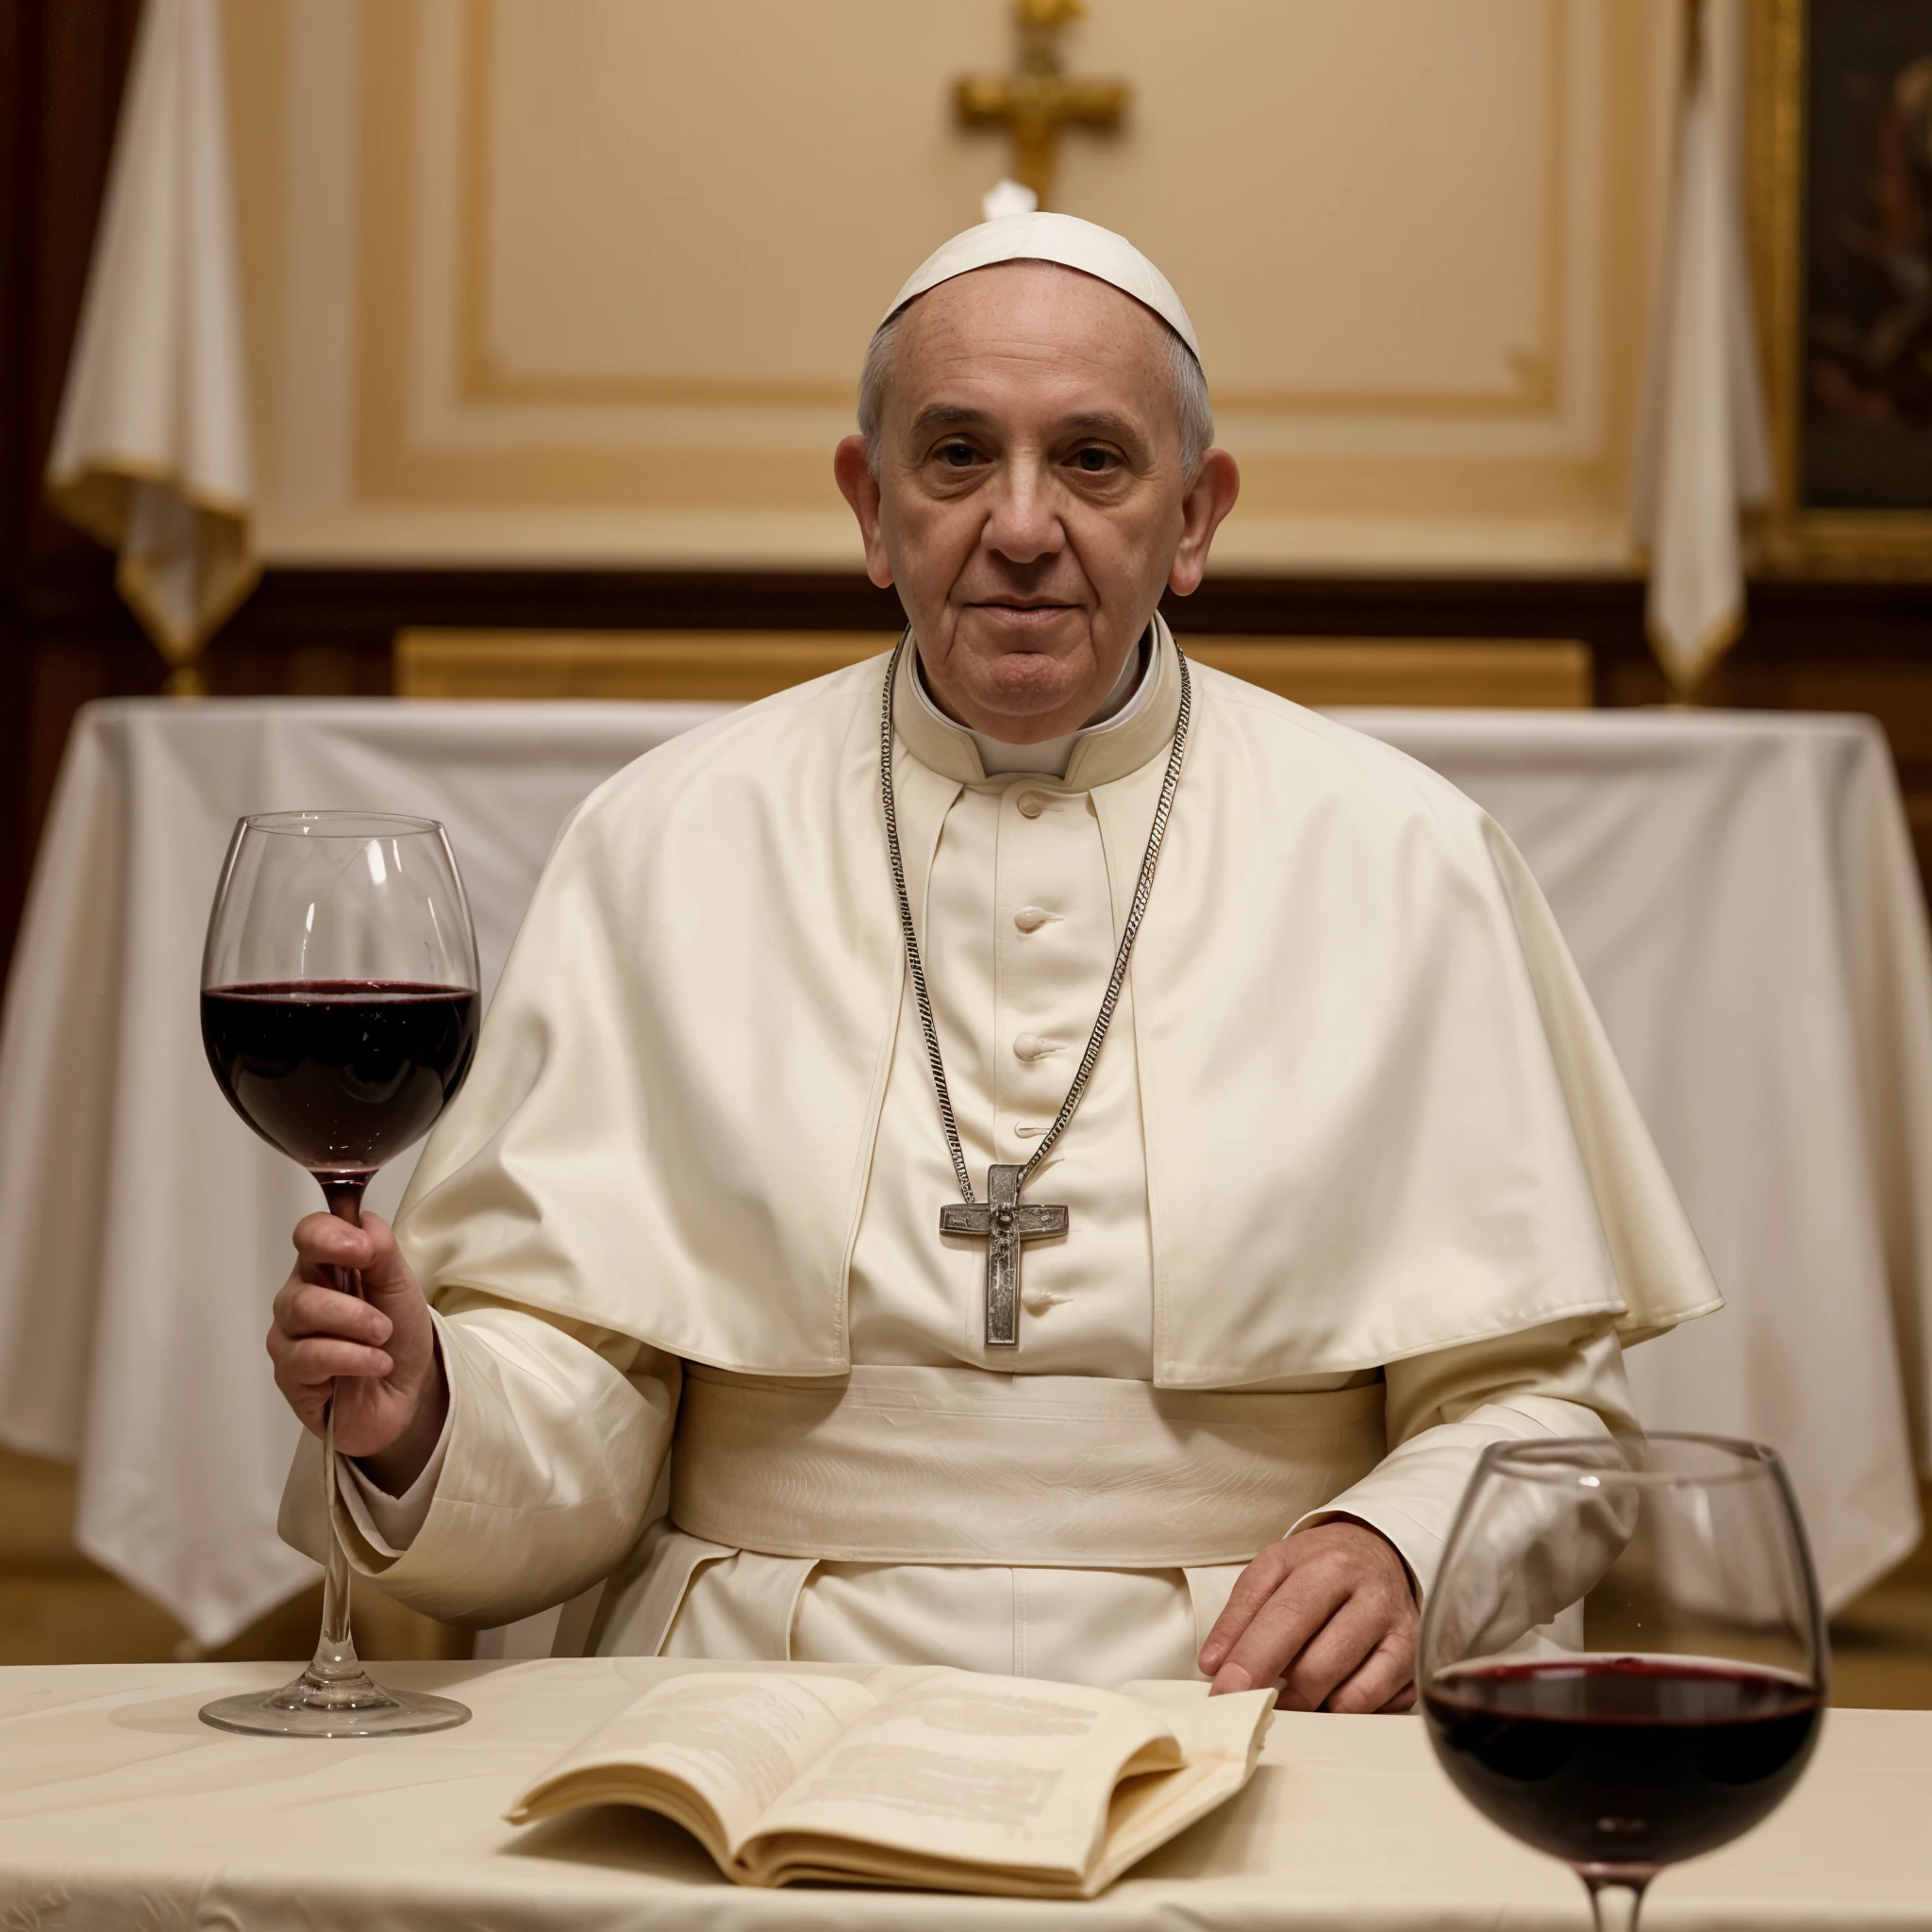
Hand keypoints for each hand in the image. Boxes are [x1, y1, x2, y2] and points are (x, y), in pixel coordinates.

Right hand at [267, 1211, 447, 1492]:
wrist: (410, 1390)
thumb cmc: (400, 1335)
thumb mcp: (400, 1285)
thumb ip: (382, 1250)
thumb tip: (362, 1222)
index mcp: (325, 1267)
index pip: (308, 1234)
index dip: (329, 1236)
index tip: (363, 1250)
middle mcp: (300, 1298)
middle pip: (301, 1284)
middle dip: (351, 1303)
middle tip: (385, 1321)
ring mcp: (289, 1337)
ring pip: (301, 1314)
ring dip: (354, 1327)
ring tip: (382, 1341)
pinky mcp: (289, 1375)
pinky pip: (307, 1357)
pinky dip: (352, 1358)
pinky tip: (376, 1364)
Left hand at [1198, 1520, 1417, 1712]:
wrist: (1381, 1550)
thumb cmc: (1319, 1566)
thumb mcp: (1273, 1570)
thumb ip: (1240, 1614)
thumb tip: (1214, 1665)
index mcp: (1324, 1564)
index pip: (1283, 1616)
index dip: (1251, 1659)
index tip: (1224, 1691)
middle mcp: (1366, 1593)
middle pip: (1316, 1663)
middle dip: (1279, 1695)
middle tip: (1252, 1707)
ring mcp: (1395, 1626)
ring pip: (1346, 1692)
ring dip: (1309, 1706)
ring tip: (1290, 1699)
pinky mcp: (1414, 1655)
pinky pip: (1376, 1703)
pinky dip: (1345, 1710)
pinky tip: (1328, 1697)